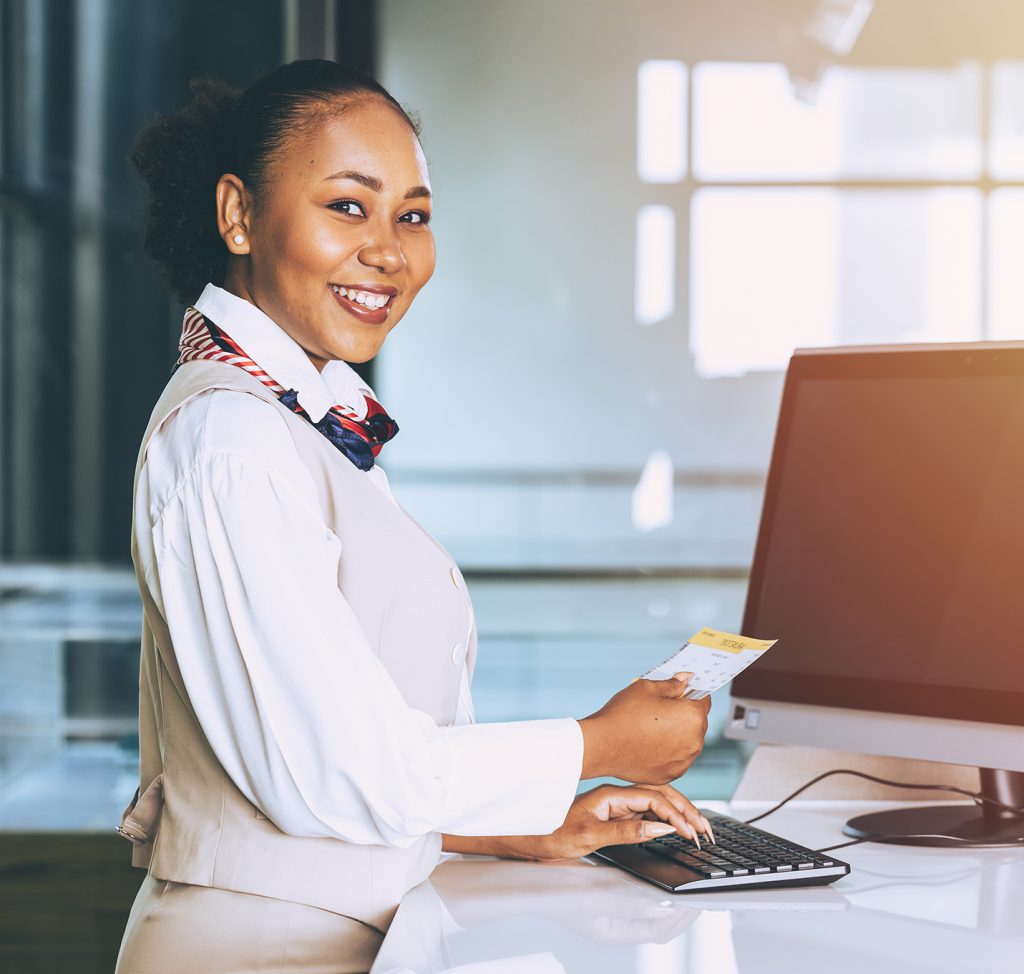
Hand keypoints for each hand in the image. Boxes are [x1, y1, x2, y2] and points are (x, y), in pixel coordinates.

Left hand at [525, 782, 712, 862]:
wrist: (532, 834)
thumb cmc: (554, 833)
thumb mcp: (591, 836)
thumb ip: (627, 831)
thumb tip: (659, 828)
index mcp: (611, 795)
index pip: (653, 799)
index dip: (675, 814)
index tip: (690, 831)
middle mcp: (616, 796)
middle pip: (660, 797)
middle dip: (686, 810)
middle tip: (705, 828)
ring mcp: (616, 804)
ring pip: (656, 803)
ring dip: (678, 814)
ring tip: (699, 827)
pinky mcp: (614, 814)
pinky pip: (646, 811)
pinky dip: (665, 818)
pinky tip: (676, 825)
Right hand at [577, 672, 710, 783]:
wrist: (602, 746)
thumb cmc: (623, 715)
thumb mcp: (647, 688)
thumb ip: (672, 684)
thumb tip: (686, 679)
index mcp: (693, 717)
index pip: (704, 699)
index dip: (691, 693)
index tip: (681, 692)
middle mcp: (694, 742)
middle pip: (697, 722)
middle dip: (683, 714)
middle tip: (659, 709)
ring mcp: (683, 761)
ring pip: (687, 742)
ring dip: (677, 734)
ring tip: (650, 727)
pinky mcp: (670, 775)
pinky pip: (675, 758)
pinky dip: (667, 751)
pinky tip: (648, 743)